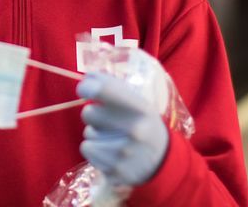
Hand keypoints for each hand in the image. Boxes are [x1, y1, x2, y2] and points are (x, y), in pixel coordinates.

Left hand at [77, 72, 169, 187]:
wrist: (163, 162)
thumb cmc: (144, 125)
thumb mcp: (139, 104)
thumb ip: (115, 89)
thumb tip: (88, 77)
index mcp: (142, 109)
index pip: (104, 90)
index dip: (88, 87)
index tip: (84, 89)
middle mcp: (134, 130)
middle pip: (89, 113)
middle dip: (93, 114)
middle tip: (107, 119)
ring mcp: (124, 153)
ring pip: (87, 133)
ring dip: (95, 134)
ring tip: (112, 138)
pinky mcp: (115, 170)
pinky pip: (87, 150)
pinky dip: (94, 150)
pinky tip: (110, 152)